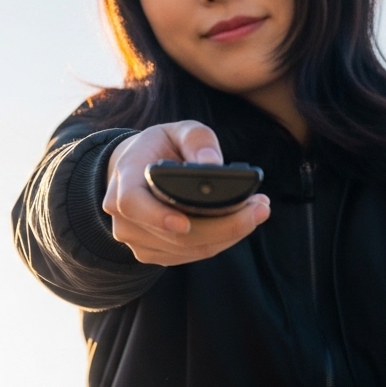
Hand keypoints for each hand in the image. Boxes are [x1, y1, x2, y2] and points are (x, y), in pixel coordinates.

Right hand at [104, 121, 269, 265]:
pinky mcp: (152, 253)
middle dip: (223, 225)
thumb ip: (197, 140)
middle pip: (175, 235)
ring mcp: (136, 239)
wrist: (135, 172)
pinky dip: (219, 242)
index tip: (184, 221)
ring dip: (228, 234)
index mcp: (125, 180)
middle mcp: (125, 217)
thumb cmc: (159, 149)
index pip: (132, 204)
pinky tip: (237, 223)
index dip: (157, 216)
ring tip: (256, 210)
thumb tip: (212, 164)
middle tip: (260, 207)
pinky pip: (190, 255)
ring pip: (188, 248)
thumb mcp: (177, 131)